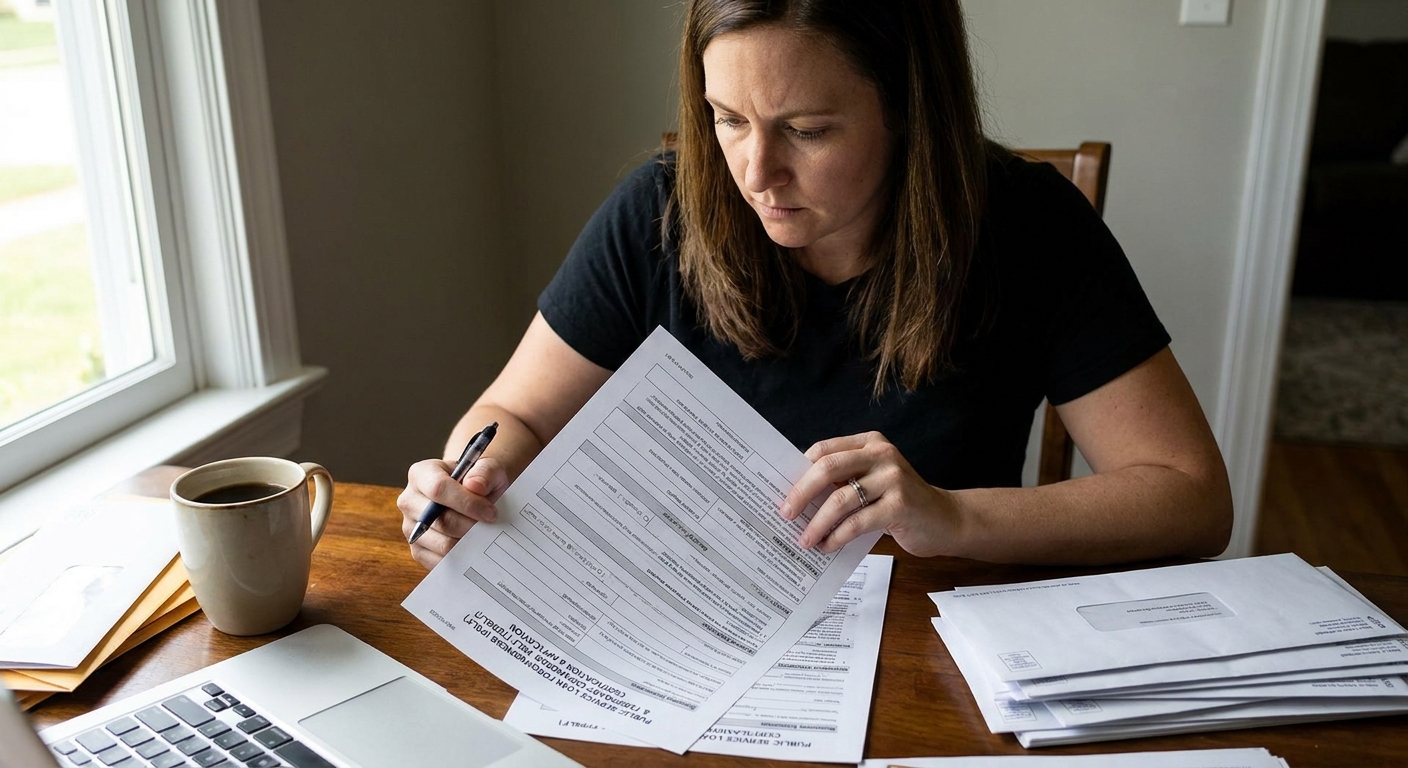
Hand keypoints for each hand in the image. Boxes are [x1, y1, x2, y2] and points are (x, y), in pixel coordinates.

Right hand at [399, 456, 508, 569]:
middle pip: (440, 520)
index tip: (491, 512)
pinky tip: (475, 546)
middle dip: (471, 526)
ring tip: (484, 534)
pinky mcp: (418, 550)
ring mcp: (411, 528)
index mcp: (421, 473)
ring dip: (469, 543)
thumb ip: (485, 472)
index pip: (438, 489)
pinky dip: (462, 557)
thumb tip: (475, 486)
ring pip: (442, 544)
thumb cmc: (480, 480)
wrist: (476, 495)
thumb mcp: (489, 468)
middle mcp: (409, 501)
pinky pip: (440, 561)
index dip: (467, 503)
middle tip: (492, 526)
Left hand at [779, 431, 956, 555]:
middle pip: (827, 467)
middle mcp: (881, 454)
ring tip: (805, 539)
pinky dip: (837, 536)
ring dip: (817, 523)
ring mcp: (893, 478)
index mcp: (869, 443)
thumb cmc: (900, 503)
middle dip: (801, 492)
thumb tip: (796, 498)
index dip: (799, 470)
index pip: (824, 449)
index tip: (781, 491)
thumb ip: (843, 481)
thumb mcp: (872, 482)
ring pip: (840, 499)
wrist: (947, 519)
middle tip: (785, 514)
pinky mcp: (900, 504)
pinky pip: (857, 522)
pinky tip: (828, 546)